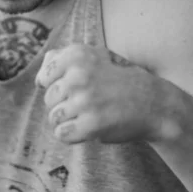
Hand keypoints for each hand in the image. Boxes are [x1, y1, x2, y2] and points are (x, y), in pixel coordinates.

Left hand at [36, 44, 167, 143]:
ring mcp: (85, 100)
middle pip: (48, 99)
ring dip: (68, 122)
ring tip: (88, 116)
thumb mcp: (96, 56)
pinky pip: (62, 134)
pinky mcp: (92, 124)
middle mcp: (79, 75)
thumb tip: (39, 76)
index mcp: (77, 55)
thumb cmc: (120, 80)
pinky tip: (88, 129)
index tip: (74, 89)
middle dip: (63, 106)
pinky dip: (73, 136)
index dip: (56, 87)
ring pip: (53, 118)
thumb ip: (64, 58)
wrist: (153, 103)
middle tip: (87, 104)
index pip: (43, 77)